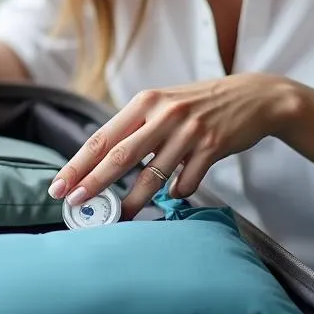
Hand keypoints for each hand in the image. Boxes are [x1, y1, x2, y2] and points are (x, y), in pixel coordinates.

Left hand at [48, 74, 302, 218]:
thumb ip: (137, 127)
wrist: (253, 97)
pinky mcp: (212, 146)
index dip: (78, 164)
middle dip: (94, 183)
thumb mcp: (165, 103)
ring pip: (152, 175)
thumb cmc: (201, 103)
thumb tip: (101, 161)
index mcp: (145, 102)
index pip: (102, 137)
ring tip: (119, 216)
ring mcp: (189, 130)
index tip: (60, 185)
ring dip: (133, 200)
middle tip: (75, 204)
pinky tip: (176, 193)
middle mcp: (164, 114)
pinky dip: (177, 192)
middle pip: (120, 155)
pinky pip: (186, 181)